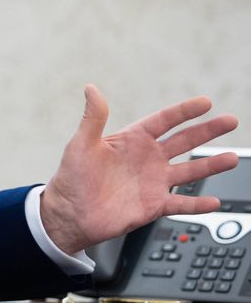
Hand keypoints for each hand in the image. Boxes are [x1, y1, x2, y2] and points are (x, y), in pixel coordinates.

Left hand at [40, 85, 238, 255]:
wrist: (69, 213)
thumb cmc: (71, 177)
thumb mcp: (81, 144)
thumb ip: (93, 117)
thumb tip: (91, 88)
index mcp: (132, 140)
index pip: (163, 121)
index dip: (184, 112)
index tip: (205, 102)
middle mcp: (147, 159)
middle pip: (183, 141)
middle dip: (207, 131)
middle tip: (230, 121)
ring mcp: (153, 182)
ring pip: (189, 171)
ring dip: (211, 165)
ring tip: (233, 158)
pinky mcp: (153, 205)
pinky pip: (182, 204)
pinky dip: (198, 204)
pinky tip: (215, 202)